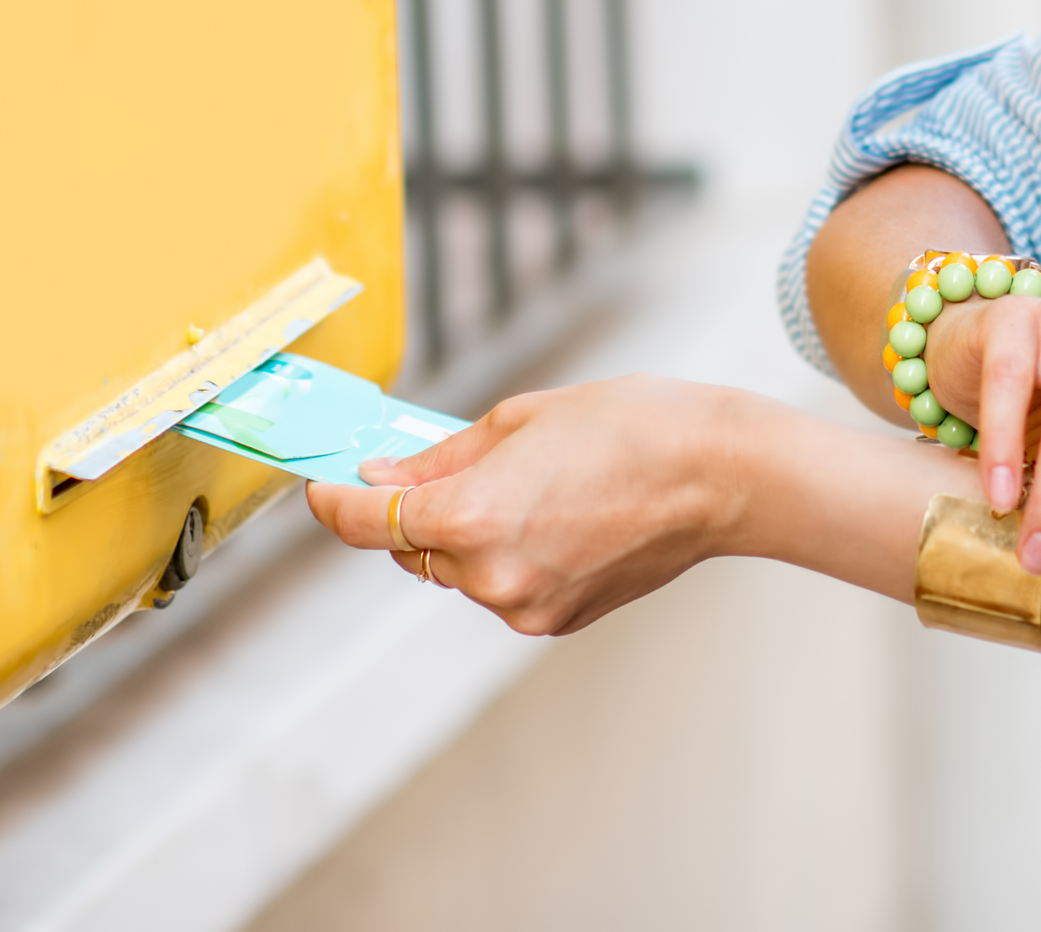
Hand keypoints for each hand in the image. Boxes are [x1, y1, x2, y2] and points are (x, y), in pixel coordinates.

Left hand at [301, 374, 740, 636]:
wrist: (719, 476)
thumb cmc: (630, 427)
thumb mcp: (520, 420)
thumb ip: (438, 458)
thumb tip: (382, 475)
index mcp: (473, 516)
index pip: (367, 523)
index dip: (334, 503)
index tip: (320, 488)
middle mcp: (490, 575)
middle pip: (411, 547)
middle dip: (415, 509)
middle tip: (446, 464)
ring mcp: (524, 607)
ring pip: (458, 569)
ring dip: (467, 533)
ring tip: (532, 484)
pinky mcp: (554, 621)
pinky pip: (502, 586)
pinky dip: (508, 555)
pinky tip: (558, 517)